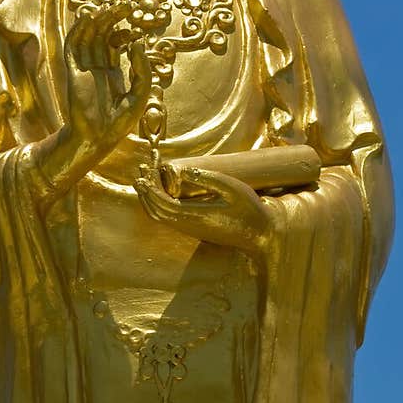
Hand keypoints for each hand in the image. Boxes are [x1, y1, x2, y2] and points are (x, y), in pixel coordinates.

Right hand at [64, 6, 151, 154]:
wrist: (97, 139)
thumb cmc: (119, 122)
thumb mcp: (140, 93)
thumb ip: (142, 68)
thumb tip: (138, 41)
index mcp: (112, 72)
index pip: (116, 43)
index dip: (125, 31)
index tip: (136, 24)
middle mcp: (96, 67)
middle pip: (102, 35)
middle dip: (112, 18)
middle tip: (125, 4)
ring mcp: (84, 68)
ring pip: (87, 36)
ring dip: (97, 19)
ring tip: (110, 6)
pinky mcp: (73, 71)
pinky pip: (73, 46)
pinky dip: (79, 29)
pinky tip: (89, 16)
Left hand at [134, 162, 270, 254]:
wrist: (260, 234)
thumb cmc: (250, 210)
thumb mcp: (233, 189)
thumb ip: (208, 179)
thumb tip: (182, 171)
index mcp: (195, 216)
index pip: (162, 204)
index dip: (151, 187)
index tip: (147, 168)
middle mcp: (188, 226)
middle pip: (155, 211)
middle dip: (145, 190)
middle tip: (142, 168)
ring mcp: (190, 229)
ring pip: (160, 216)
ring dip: (149, 197)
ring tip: (146, 176)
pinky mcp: (194, 228)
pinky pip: (168, 217)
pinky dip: (159, 202)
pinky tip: (160, 189)